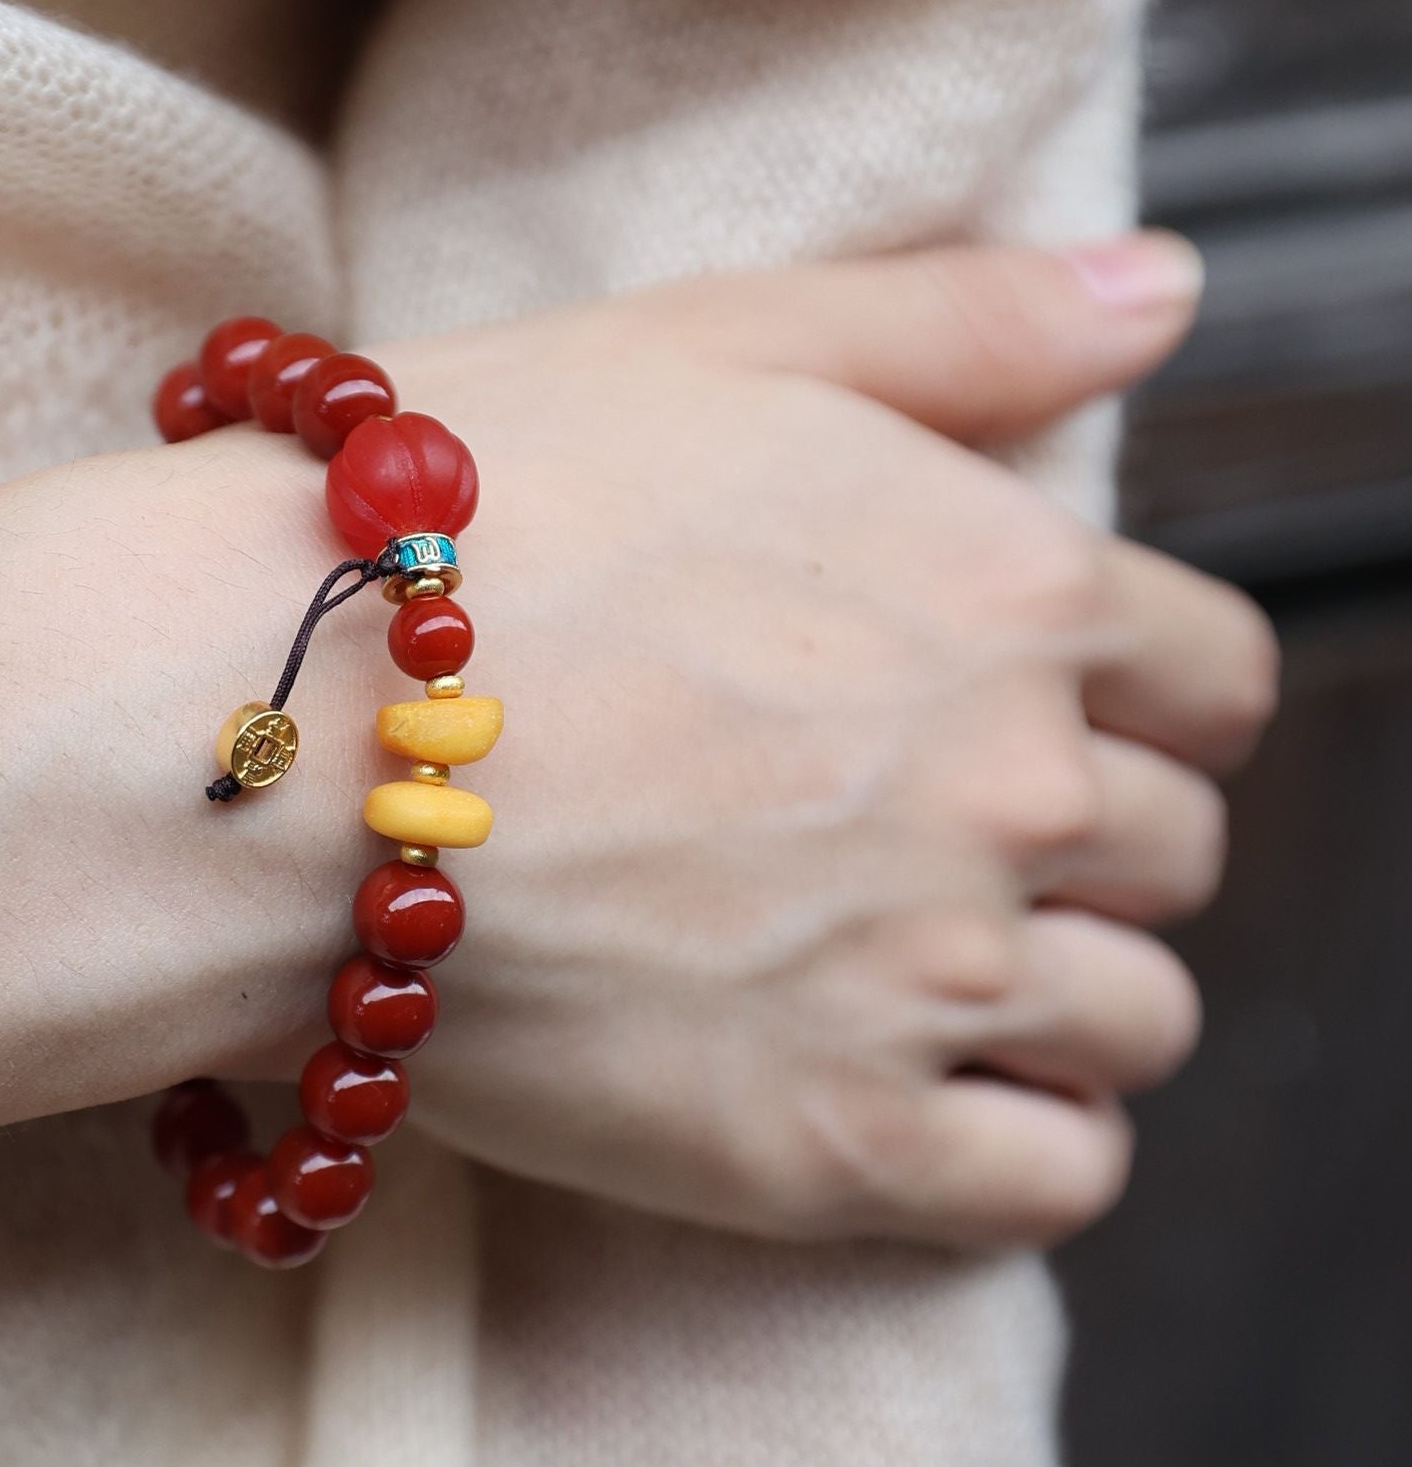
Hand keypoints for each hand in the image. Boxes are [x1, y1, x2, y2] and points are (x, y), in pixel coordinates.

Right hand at [0, 233, 1274, 1263]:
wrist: (252, 734)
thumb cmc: (456, 515)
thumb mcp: (716, 345)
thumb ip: (967, 321)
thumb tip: (1173, 290)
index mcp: (1011, 588)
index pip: (1215, 675)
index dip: (1132, 691)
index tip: (1024, 706)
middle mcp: (1012, 786)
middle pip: (1175, 850)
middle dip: (1078, 838)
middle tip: (915, 832)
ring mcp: (929, 978)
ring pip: (1139, 1018)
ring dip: (1058, 993)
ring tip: (904, 967)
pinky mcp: (831, 1148)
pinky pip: (1056, 1176)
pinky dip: (1020, 1140)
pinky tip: (913, 1089)